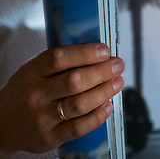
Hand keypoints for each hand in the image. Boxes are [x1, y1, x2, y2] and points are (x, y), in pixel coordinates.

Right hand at [0, 43, 124, 154]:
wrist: (2, 123)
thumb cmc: (26, 89)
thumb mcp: (33, 70)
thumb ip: (59, 61)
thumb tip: (97, 51)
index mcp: (31, 71)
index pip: (59, 58)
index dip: (85, 53)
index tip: (105, 50)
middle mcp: (36, 94)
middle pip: (74, 81)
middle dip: (102, 72)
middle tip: (119, 65)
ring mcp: (41, 118)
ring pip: (79, 104)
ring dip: (104, 92)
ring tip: (118, 82)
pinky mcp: (49, 138)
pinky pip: (78, 128)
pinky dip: (97, 116)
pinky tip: (109, 105)